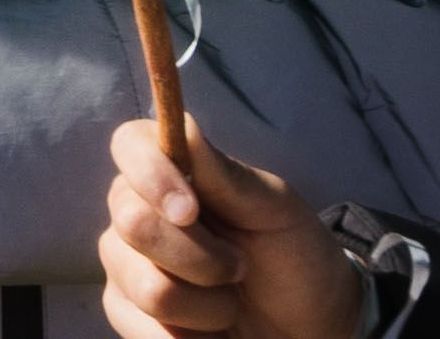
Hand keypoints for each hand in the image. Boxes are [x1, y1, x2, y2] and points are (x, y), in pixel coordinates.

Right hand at [100, 118, 366, 338]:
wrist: (313, 325)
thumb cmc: (295, 256)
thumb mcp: (275, 210)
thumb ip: (225, 174)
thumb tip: (180, 123)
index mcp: (169, 171)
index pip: (129, 146)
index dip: (150, 174)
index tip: (190, 210)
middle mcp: (135, 210)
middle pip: (132, 223)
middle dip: (201, 258)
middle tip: (240, 268)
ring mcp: (126, 263)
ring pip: (144, 285)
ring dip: (206, 306)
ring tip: (232, 304)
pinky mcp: (126, 311)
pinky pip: (137, 326)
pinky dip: (188, 338)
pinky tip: (212, 331)